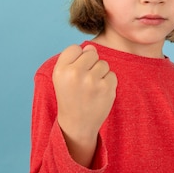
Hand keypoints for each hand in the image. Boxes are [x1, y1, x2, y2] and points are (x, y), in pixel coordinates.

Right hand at [52, 44, 116, 165]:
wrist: (77, 124)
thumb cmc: (70, 97)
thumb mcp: (61, 77)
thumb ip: (73, 58)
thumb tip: (92, 48)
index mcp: (61, 69)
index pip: (75, 48)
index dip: (77, 59)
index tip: (74, 72)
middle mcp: (75, 73)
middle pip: (91, 53)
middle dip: (90, 64)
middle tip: (83, 82)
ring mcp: (92, 81)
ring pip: (103, 63)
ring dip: (100, 74)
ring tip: (91, 88)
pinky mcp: (107, 88)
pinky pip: (112, 74)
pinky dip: (108, 82)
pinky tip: (99, 93)